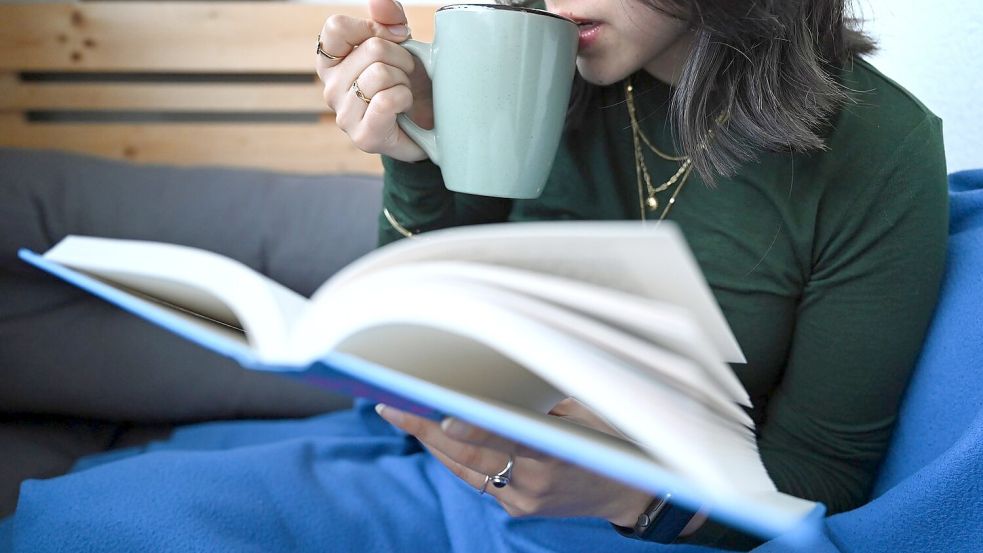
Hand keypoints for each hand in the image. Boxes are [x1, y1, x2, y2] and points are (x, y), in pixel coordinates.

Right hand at [315, 0, 433, 161]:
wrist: (428, 128)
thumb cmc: (409, 83)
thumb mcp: (400, 44)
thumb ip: (388, 18)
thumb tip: (379, 0)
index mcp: (331, 61)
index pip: (335, 26)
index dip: (372, 27)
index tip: (395, 38)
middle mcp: (330, 87)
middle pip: (371, 48)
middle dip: (402, 57)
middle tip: (405, 74)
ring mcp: (344, 114)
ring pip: (380, 73)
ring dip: (405, 79)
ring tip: (405, 92)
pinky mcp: (363, 136)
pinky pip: (386, 99)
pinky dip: (405, 98)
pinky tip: (404, 107)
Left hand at [375, 398, 653, 526]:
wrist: (627, 492)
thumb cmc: (607, 439)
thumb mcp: (583, 413)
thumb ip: (539, 404)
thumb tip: (493, 379)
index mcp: (556, 451)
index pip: (506, 437)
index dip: (472, 427)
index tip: (442, 415)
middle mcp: (534, 480)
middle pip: (470, 454)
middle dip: (427, 428)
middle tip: (392, 403)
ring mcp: (523, 499)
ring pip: (465, 467)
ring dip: (432, 441)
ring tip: (400, 413)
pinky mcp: (518, 509)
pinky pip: (477, 478)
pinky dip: (455, 456)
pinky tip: (434, 435)